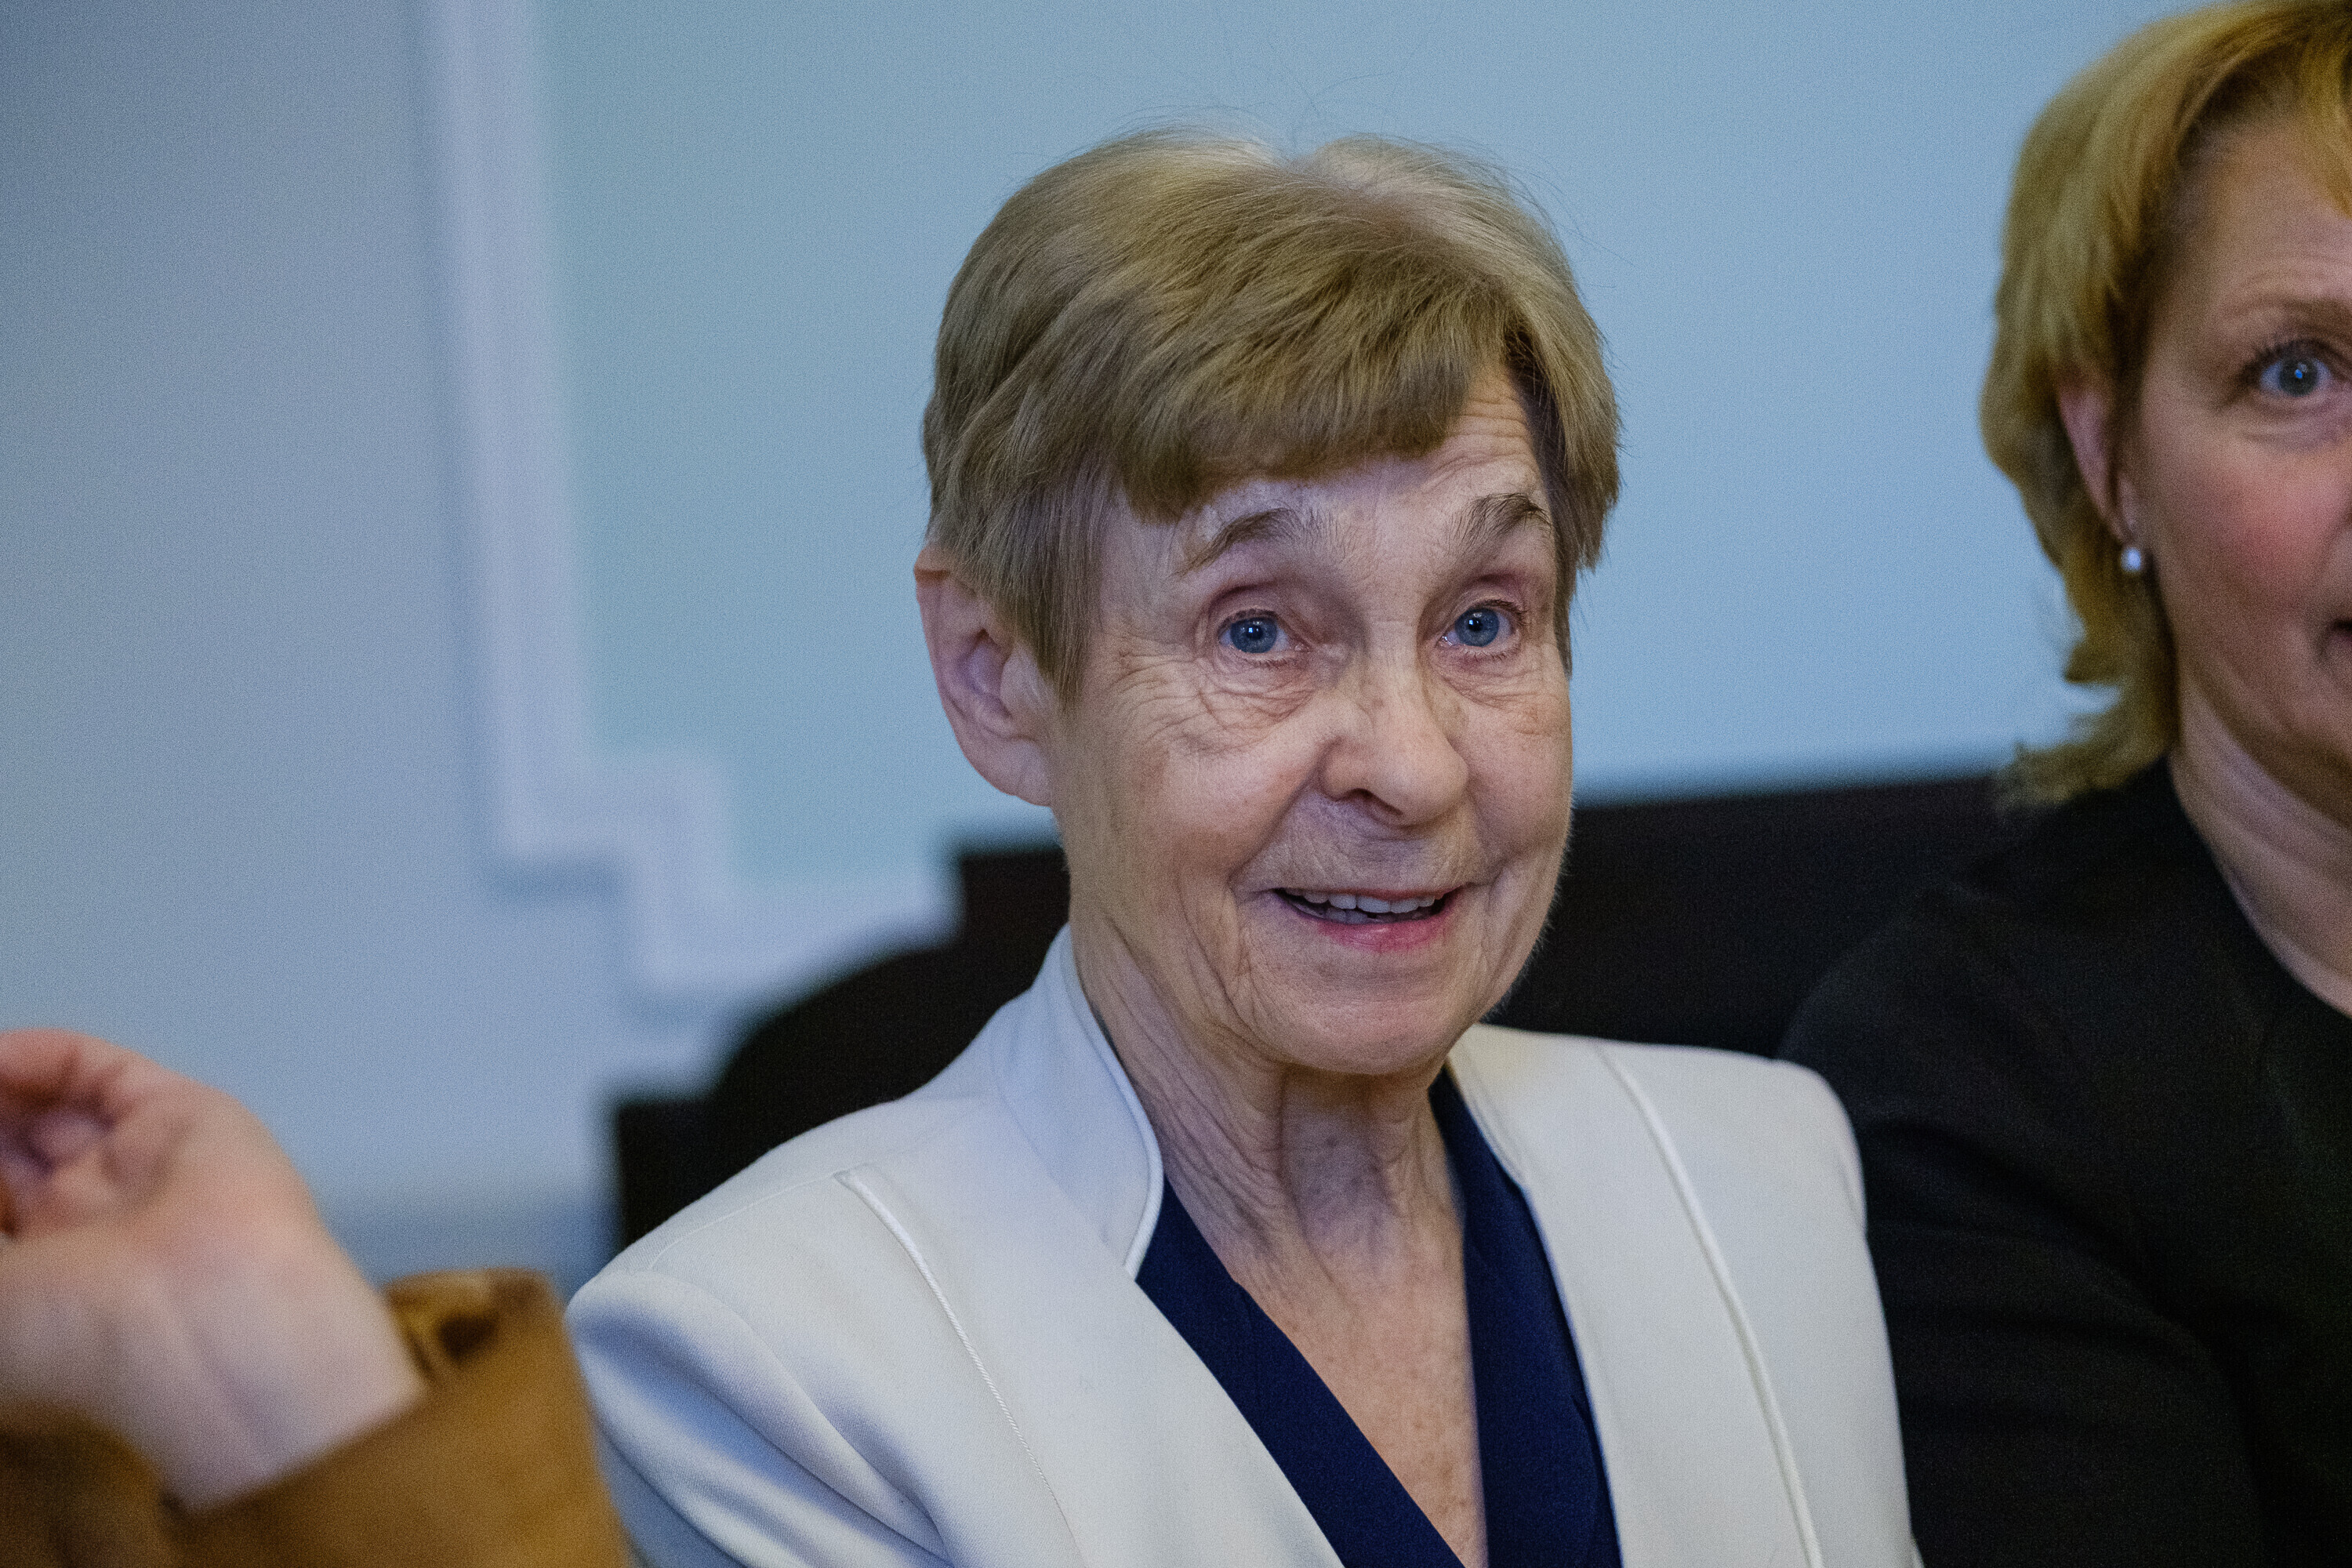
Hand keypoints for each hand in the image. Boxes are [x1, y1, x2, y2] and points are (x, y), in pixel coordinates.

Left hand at [0, 1028, 423, 1506]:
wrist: (201, 1322)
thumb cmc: (85, 1350)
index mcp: (47, 1288)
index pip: (0, 1213)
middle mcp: (92, 1228)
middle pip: (17, 1160)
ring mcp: (137, 1170)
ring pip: (57, 1112)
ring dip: (5, 1096)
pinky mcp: (180, 1116)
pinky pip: (99, 1071)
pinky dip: (43, 1056)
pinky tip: (0, 1055)